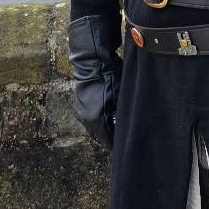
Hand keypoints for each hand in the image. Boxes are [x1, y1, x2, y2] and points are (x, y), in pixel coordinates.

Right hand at [67, 15, 121, 151]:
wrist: (93, 62)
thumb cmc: (110, 78)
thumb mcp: (122, 98)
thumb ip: (124, 115)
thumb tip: (129, 126)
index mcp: (97, 121)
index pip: (107, 140)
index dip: (116, 144)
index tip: (123, 146)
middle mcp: (86, 119)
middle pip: (99, 136)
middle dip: (109, 138)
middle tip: (120, 139)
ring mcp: (81, 111)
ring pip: (93, 128)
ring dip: (102, 129)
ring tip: (113, 129)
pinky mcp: (79, 104)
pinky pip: (88, 118)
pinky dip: (96, 120)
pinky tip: (104, 117)